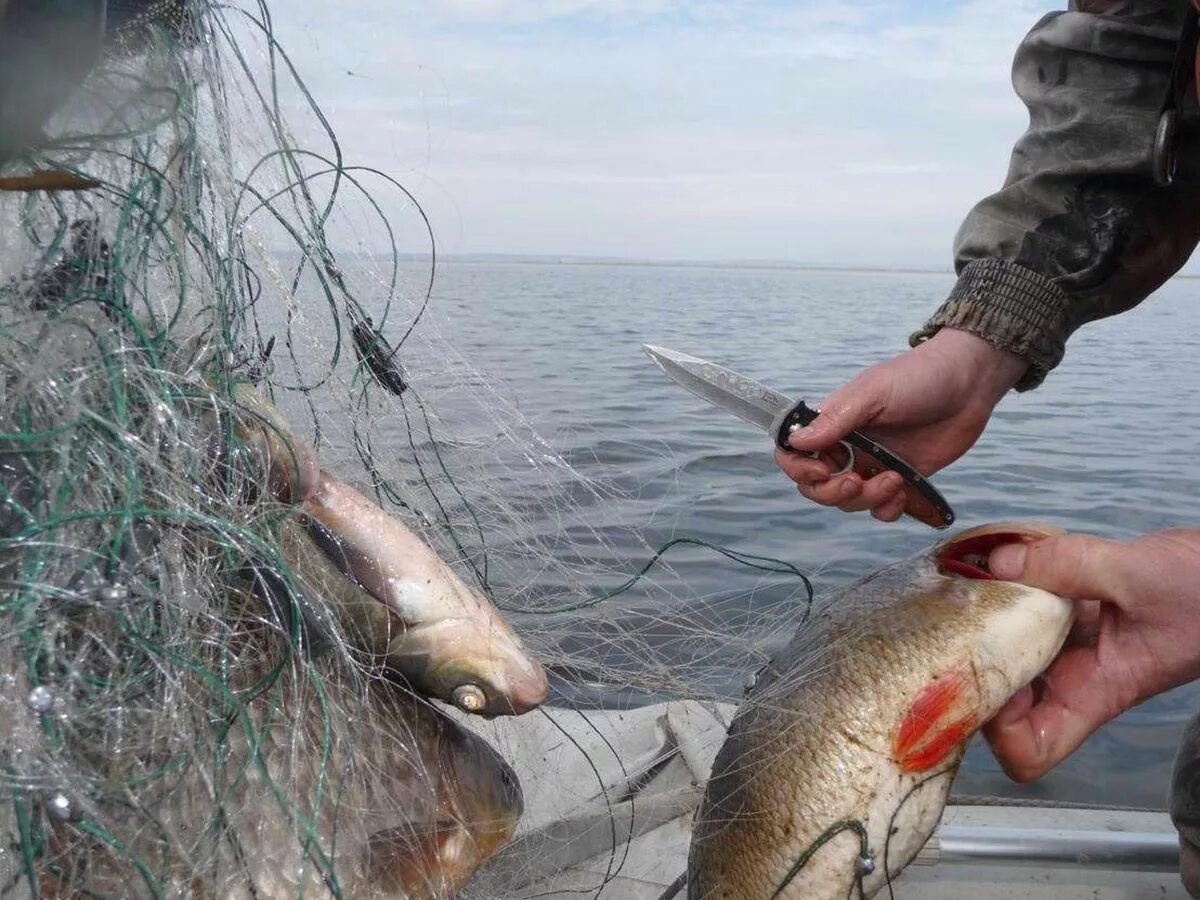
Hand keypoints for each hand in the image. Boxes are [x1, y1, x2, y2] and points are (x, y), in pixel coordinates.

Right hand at [775, 328, 1026, 520]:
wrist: (970, 383)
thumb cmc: (919, 377)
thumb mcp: (874, 393)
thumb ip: (836, 421)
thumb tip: (797, 441)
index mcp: (833, 424)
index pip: (795, 453)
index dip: (799, 469)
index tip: (823, 470)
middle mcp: (848, 447)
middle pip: (817, 487)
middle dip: (832, 493)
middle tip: (857, 483)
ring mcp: (874, 465)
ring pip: (850, 502)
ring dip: (867, 500)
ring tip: (895, 480)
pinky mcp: (902, 479)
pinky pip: (882, 508)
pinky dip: (888, 509)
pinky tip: (904, 493)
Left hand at [982, 528, 1199, 781]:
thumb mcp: (1138, 574)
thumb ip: (1066, 565)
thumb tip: (996, 563)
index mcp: (1091, 693)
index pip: (1027, 749)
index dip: (994, 724)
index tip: (983, 671)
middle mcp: (1071, 677)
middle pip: (997, 700)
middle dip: (970, 660)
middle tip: (955, 609)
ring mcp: (1065, 646)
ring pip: (1001, 649)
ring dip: (980, 616)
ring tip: (967, 574)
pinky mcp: (1065, 613)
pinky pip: (1020, 608)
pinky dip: (1004, 584)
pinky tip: (997, 555)